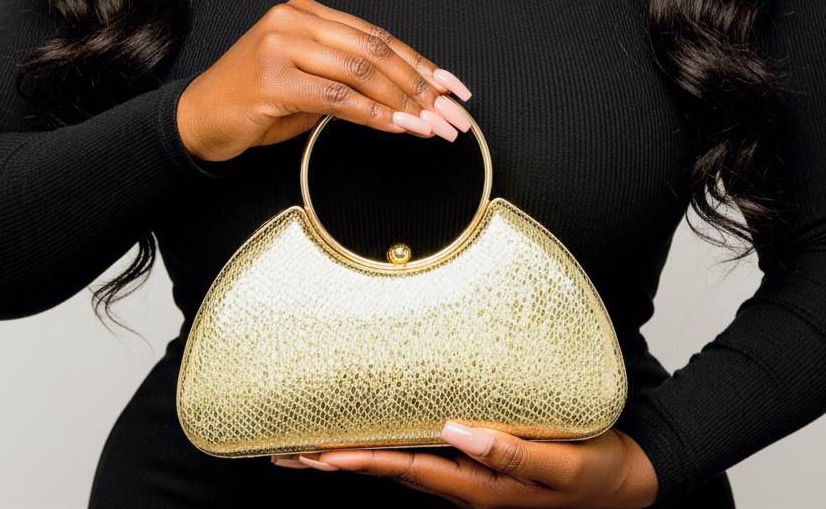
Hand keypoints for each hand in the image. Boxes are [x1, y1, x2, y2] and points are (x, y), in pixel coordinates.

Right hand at [176, 0, 472, 161]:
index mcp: (306, 13)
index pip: (377, 36)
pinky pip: (338, 97)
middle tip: (451, 111)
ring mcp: (280, 45)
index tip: (451, 86)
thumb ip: (351, 80)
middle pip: (376, 50)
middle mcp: (294, 20)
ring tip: (432, 124)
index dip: (420, 62)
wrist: (196, 120)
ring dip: (405, 102)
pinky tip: (399, 127)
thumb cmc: (253, 103)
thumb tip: (409, 99)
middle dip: (421, 85)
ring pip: (361, 70)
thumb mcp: (307, 82)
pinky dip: (375, 114)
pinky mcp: (272, 79)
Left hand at [276, 424, 658, 507]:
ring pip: (405, 462)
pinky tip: (379, 439)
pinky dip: (393, 446)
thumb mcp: (558, 465)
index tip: (319, 454)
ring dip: (359, 455)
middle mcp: (468, 484)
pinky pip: (427, 453)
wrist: (625, 480)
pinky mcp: (483, 460)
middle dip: (342, 462)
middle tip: (292, 453)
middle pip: (394, 470)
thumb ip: (509, 450)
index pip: (408, 471)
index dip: (362, 462)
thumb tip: (454, 428)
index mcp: (480, 488)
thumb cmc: (595, 472)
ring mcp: (473, 475)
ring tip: (315, 448)